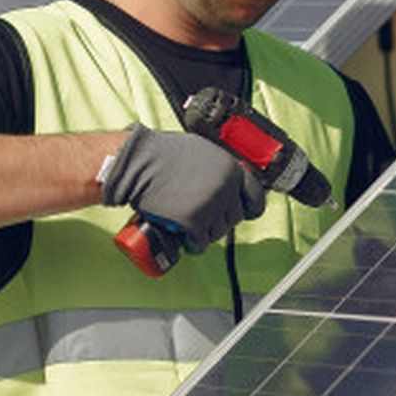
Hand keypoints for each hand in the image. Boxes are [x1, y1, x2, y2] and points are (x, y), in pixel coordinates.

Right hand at [100, 126, 265, 251]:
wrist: (140, 162)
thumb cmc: (163, 153)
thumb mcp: (202, 150)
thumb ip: (218, 166)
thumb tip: (225, 180)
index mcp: (231, 168)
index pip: (255, 195)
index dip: (250, 207)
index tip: (244, 213)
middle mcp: (226, 187)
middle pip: (234, 217)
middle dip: (220, 221)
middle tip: (205, 219)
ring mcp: (211, 205)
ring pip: (218, 232)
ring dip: (206, 234)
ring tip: (193, 229)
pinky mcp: (194, 221)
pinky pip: (201, 242)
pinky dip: (194, 245)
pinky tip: (188, 241)